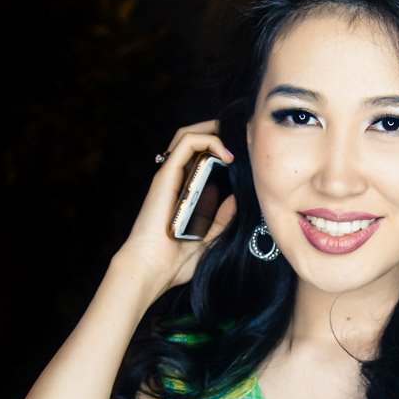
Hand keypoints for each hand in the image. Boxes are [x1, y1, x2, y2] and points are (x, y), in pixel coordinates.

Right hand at [114, 119, 237, 297]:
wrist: (153, 269)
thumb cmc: (176, 261)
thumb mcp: (211, 238)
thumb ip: (223, 218)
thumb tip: (239, 198)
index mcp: (184, 192)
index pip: (201, 159)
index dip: (221, 150)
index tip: (244, 157)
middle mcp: (175, 180)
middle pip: (194, 141)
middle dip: (218, 132)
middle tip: (241, 139)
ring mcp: (169, 175)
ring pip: (188, 134)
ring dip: (213, 130)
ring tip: (235, 139)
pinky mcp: (166, 174)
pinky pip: (187, 143)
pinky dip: (209, 140)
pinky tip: (227, 155)